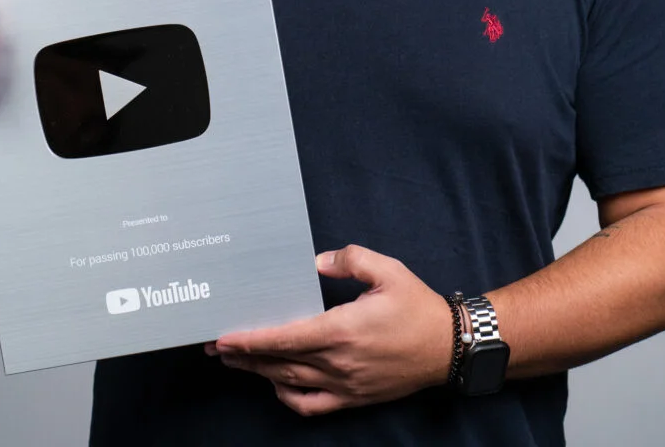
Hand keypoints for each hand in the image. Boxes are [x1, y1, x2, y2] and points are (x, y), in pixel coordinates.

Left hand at [207, 245, 451, 415]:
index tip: (224, 337)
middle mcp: (338, 362)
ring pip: (290, 383)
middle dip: (244, 355)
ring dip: (259, 372)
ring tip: (236, 361)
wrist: (448, 347)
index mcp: (342, 329)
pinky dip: (288, 396)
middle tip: (216, 346)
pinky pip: (312, 405)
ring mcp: (345, 384)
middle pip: (279, 362)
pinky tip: (277, 383)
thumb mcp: (387, 270)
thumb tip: (316, 262)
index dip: (251, 339)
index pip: (284, 338)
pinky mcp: (353, 397)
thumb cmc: (417, 306)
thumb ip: (348, 259)